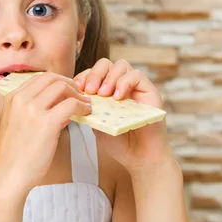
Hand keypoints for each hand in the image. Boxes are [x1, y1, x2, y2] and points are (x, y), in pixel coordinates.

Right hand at [0, 71, 91, 195]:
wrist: (9, 175)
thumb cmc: (15, 155)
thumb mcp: (17, 123)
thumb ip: (33, 110)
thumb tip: (61, 103)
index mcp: (12, 98)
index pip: (38, 78)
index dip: (57, 81)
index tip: (67, 90)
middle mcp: (21, 100)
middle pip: (51, 78)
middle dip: (69, 83)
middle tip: (79, 94)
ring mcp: (33, 110)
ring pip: (62, 87)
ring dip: (77, 93)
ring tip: (85, 104)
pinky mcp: (46, 123)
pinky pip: (71, 105)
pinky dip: (82, 106)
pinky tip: (86, 112)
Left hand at [73, 58, 172, 172]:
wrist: (138, 157)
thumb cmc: (118, 142)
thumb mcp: (96, 123)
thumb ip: (87, 108)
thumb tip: (72, 95)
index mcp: (105, 91)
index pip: (92, 72)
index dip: (83, 77)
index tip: (76, 88)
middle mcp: (120, 85)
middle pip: (105, 63)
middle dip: (94, 74)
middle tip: (89, 91)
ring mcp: (135, 87)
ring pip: (121, 65)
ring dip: (109, 78)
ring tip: (103, 95)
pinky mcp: (149, 90)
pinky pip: (136, 75)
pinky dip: (124, 83)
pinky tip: (117, 98)